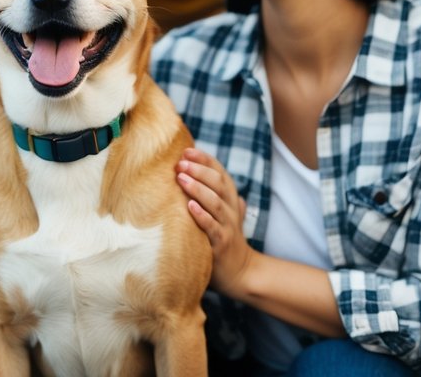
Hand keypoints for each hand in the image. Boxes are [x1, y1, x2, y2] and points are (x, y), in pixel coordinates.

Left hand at [177, 147, 256, 297]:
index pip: (219, 172)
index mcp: (229, 198)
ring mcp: (228, 226)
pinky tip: (189, 206)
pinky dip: (202, 215)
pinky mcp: (222, 243)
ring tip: (181, 178)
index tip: (186, 150)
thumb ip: (213, 193)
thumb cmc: (223, 237)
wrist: (240, 271)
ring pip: (215, 202)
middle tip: (180, 163)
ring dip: (198, 188)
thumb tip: (190, 169)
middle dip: (199, 170)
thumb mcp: (221, 212)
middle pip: (218, 183)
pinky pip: (212, 227)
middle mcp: (230, 209)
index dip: (204, 159)